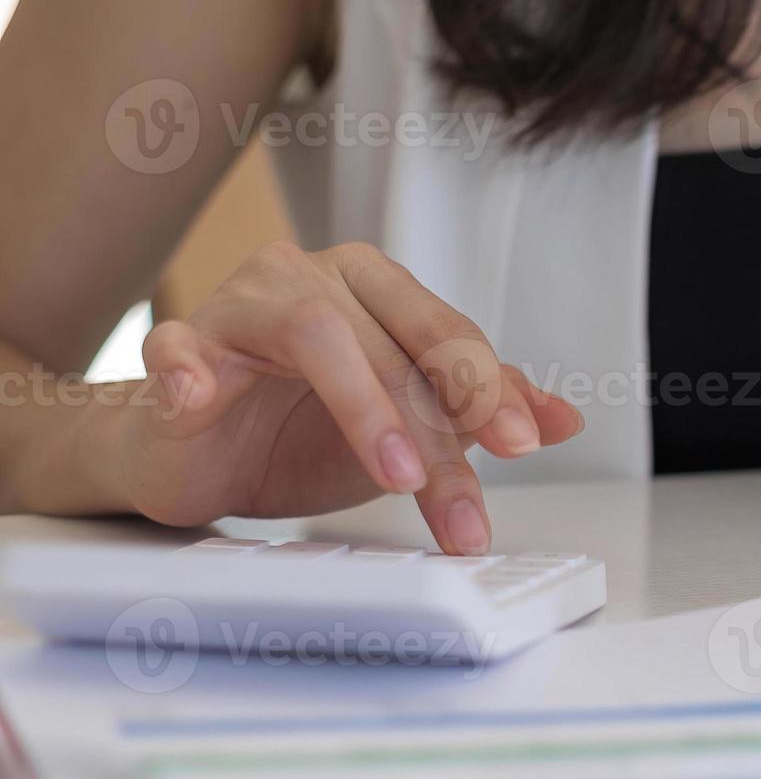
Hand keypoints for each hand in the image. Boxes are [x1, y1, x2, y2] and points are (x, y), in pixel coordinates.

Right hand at [113, 242, 582, 553]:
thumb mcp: (409, 428)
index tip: (523, 445)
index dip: (486, 390)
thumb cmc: (299, 429)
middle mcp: (311, 279)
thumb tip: (565, 419)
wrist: (198, 456)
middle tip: (459, 499)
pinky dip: (189, 369)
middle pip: (391, 345)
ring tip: (395, 475)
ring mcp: (240, 305)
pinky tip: (201, 397)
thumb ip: (480, 413)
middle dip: (436, 430)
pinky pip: (179, 345)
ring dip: (362, 406)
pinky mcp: (177, 346)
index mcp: (374, 286)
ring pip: (315, 334)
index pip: (446, 334)